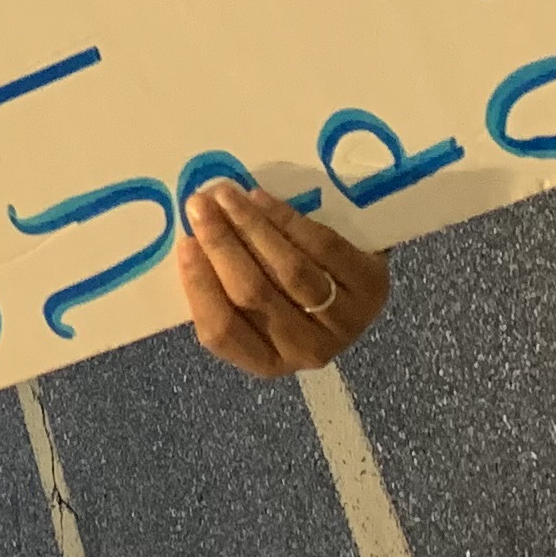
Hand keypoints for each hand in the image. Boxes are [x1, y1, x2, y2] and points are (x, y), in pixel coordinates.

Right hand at [175, 179, 388, 378]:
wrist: (353, 275)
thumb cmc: (289, 292)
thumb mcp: (254, 305)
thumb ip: (223, 285)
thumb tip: (189, 240)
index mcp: (267, 360)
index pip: (223, 332)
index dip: (200, 286)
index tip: (184, 243)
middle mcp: (308, 351)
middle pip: (254, 294)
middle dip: (221, 243)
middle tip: (199, 204)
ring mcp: (345, 322)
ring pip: (289, 271)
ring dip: (251, 226)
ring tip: (227, 195)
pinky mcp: (372, 289)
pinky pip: (323, 248)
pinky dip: (288, 220)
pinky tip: (263, 199)